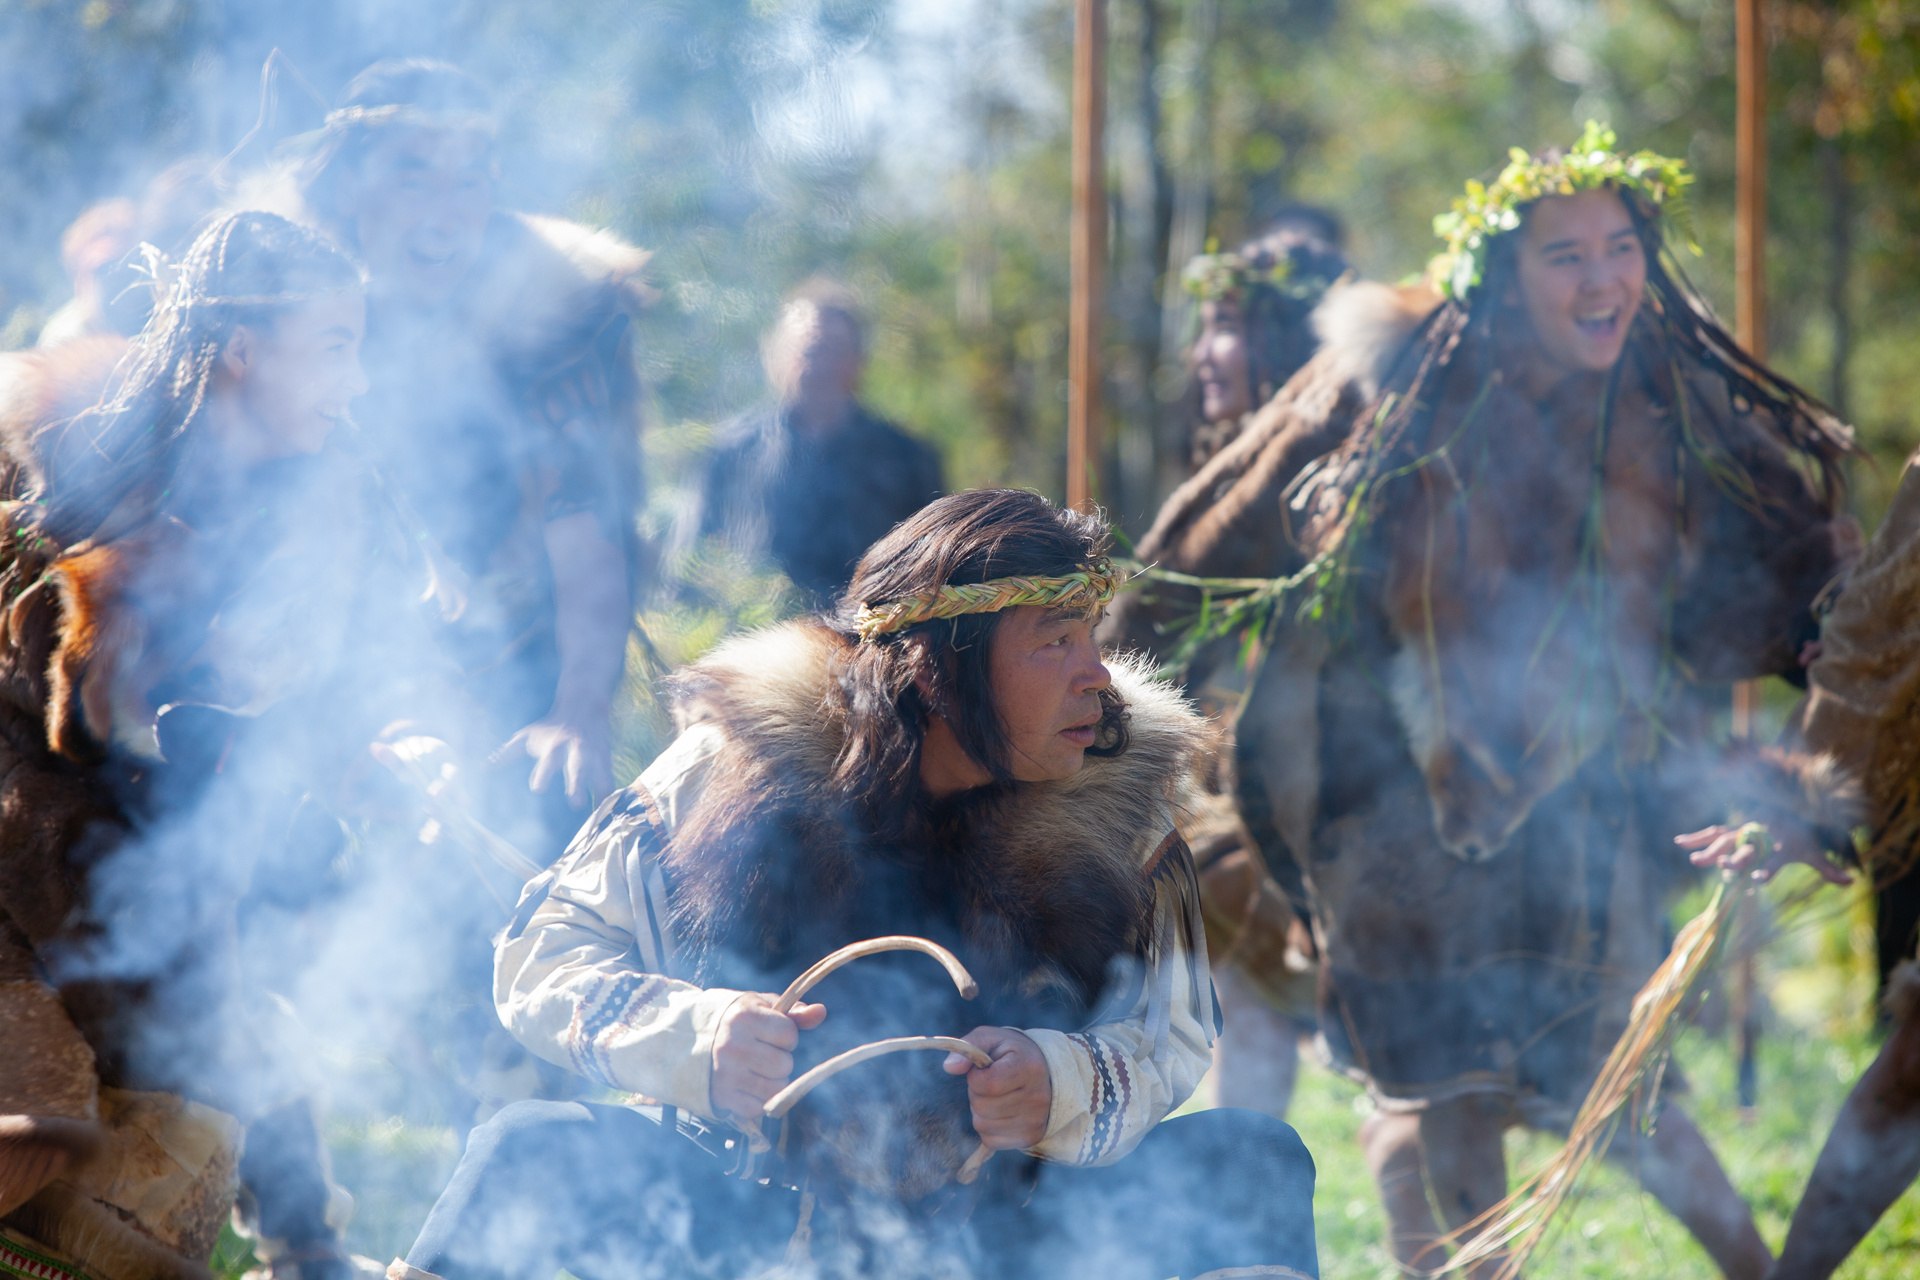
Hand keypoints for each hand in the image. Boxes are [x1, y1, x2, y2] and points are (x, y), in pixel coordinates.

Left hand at [494, 713, 613, 807]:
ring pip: (600, 775)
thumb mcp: (528, 736)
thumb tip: (485, 766)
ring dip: (600, 793)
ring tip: (600, 812)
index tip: (538, 789)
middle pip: (578, 768)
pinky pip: (610, 781)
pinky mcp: (606, 762)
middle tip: (576, 803)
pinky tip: (610, 813)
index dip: (543, 774)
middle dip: (577, 784)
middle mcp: (576, 752)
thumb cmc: (551, 727)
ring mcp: (594, 756)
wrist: (584, 706)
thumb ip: (508, 753)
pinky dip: (611, 796)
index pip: (548, 761)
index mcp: (554, 747)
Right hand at [710, 994, 826, 1123]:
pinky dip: (755, 1101)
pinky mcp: (720, 1097)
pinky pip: (757, 1109)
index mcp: (744, 1017)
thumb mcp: (758, 1006)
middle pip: (784, 1064)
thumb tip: (821, 1013)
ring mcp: (725, 1074)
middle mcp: (733, 1046)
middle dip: (778, 1060)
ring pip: (774, 1089)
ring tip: (755, 1070)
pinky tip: (744, 1086)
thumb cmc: (731, 1020)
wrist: (683, 1040)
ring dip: (771, 1082)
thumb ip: (792, 1011)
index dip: (785, 1035)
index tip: (769, 1033)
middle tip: (761, 1054)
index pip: (789, 1034)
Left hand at [943, 1026, 1051, 1150]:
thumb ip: (969, 1047)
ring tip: (996, 1096)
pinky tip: (1000, 1112)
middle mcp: (1038, 1097)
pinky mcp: (1031, 1137)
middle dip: (977, 1093)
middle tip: (990, 1082)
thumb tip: (949, 1067)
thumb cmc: (1011, 1053)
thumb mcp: (991, 1039)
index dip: (976, 1077)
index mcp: (1029, 1067)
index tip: (983, 1069)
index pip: (989, 1084)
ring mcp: (1035, 1120)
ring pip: (983, 1125)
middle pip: (982, 1106)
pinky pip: (990, 1140)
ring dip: (980, 1111)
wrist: (1045, 1072)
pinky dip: (988, 1127)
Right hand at [1677, 819, 1852, 885]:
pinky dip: (1696, 837)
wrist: (1787, 805)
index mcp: (1780, 845)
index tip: (1757, 881)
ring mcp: (1743, 831)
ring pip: (1724, 840)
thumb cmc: (1799, 835)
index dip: (1766, 871)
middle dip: (1732, 858)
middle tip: (1721, 867)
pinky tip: (1677, 842)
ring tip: (1692, 860)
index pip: (1774, 861)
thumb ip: (1828, 867)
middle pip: (1744, 849)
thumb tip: (1853, 881)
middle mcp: (1759, 837)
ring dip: (1708, 849)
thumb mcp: (1814, 850)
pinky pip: (1712, 832)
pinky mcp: (1732, 829)